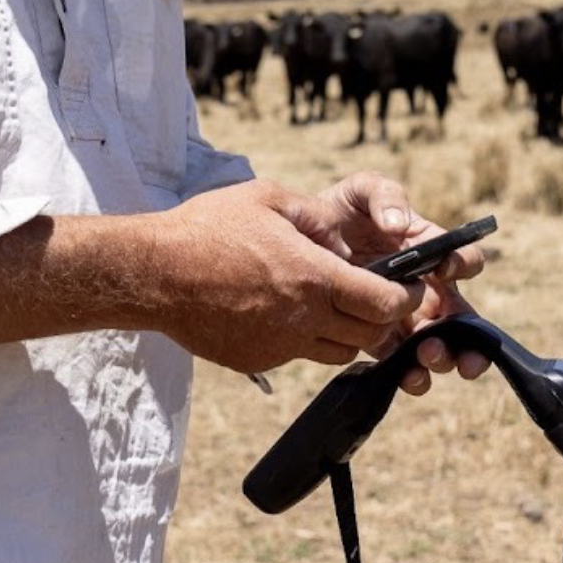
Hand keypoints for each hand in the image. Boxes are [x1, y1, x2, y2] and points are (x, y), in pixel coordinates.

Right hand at [142, 180, 420, 374]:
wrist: (155, 274)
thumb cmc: (209, 228)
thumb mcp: (269, 199)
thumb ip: (316, 217)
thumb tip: (345, 239)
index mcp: (315, 278)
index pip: (386, 304)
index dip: (405, 297)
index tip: (406, 286)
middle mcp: (304, 320)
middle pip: (371, 335)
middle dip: (382, 318)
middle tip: (375, 295)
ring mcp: (280, 347)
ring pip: (340, 352)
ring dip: (348, 333)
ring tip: (331, 304)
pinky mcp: (257, 362)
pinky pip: (299, 356)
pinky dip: (307, 340)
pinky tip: (285, 313)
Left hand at [311, 173, 490, 394]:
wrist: (297, 243)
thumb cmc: (338, 211)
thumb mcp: (361, 190)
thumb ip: (385, 195)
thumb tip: (398, 225)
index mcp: (430, 252)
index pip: (465, 261)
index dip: (463, 265)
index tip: (444, 269)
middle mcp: (426, 288)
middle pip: (461, 317)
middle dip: (466, 337)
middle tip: (454, 339)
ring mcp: (405, 317)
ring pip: (437, 345)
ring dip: (441, 357)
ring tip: (427, 357)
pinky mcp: (380, 339)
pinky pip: (403, 363)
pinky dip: (411, 374)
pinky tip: (406, 376)